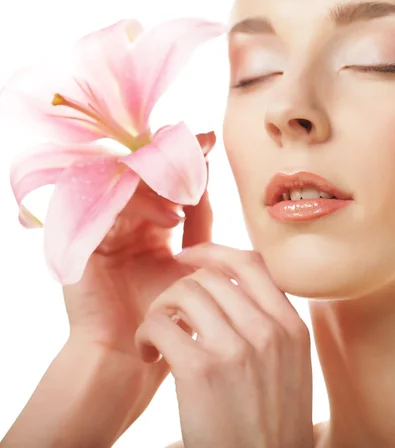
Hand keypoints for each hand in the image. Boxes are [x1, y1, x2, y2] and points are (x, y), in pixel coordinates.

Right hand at [61, 131, 215, 417]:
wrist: (132, 356)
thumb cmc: (169, 315)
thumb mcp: (192, 262)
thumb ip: (200, 225)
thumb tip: (212, 183)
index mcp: (147, 222)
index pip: (163, 175)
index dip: (184, 154)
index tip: (211, 138)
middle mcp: (122, 218)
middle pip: (141, 167)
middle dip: (172, 153)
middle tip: (201, 142)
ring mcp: (100, 226)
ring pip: (125, 179)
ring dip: (161, 181)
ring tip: (191, 196)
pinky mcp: (82, 241)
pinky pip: (108, 205)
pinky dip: (142, 206)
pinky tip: (171, 219)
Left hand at [135, 243, 314, 447]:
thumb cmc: (272, 423)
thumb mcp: (291, 366)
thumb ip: (272, 325)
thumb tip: (235, 289)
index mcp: (292, 327)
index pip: (252, 263)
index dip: (214, 252)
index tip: (190, 257)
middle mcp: (268, 331)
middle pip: (211, 276)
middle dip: (181, 287)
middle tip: (171, 312)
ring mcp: (236, 349)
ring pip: (184, 293)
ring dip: (162, 309)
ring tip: (159, 335)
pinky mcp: (200, 371)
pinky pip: (161, 324)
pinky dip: (147, 333)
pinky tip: (150, 353)